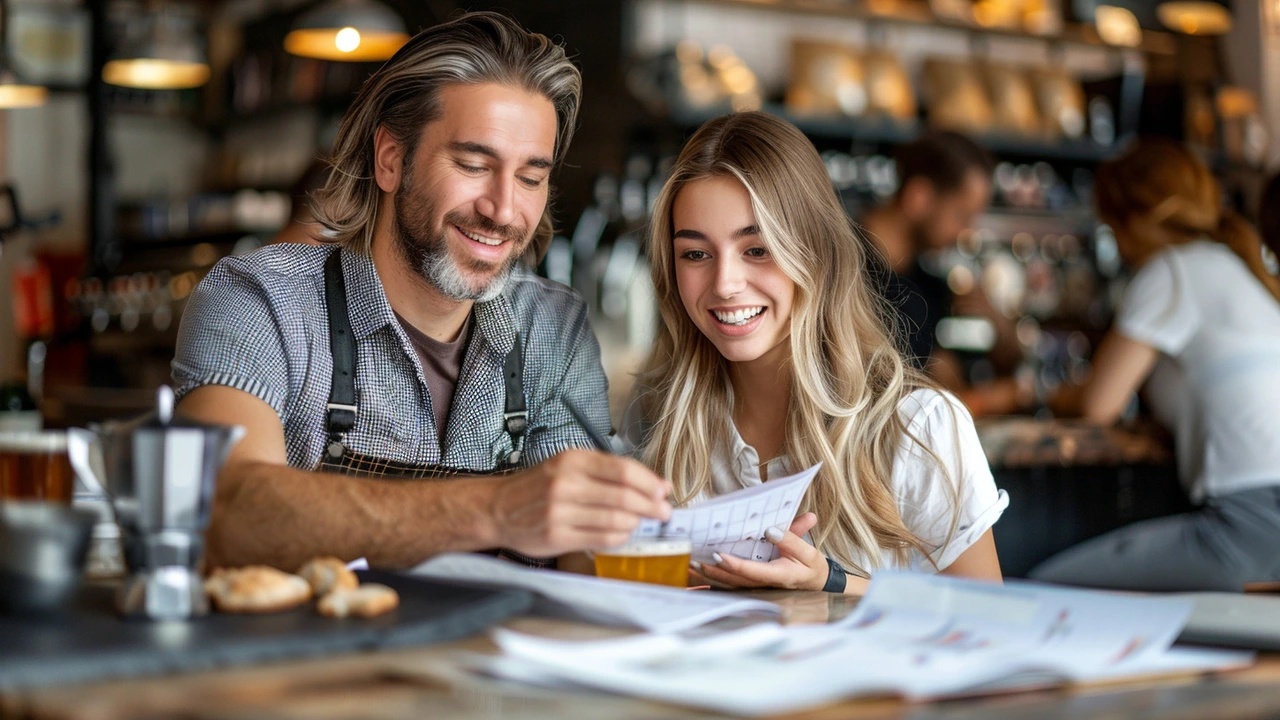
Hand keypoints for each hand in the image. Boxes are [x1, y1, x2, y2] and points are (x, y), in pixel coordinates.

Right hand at [490, 449, 671, 557]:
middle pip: (624, 496)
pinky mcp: (557, 537)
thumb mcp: (567, 466)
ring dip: (636, 522)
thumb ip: (605, 472)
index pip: (623, 470)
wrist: (497, 508)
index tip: (664, 490)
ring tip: (641, 522)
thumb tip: (653, 485)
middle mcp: (565, 484)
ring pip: (615, 520)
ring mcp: (560, 512)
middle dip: (651, 506)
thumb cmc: (538, 486)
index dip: (649, 482)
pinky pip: (601, 539)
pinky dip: (620, 537)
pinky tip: (623, 533)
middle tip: (664, 512)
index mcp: (572, 461)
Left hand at [690, 512, 827, 590]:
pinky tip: (696, 571)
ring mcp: (756, 585)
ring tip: (689, 565)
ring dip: (708, 576)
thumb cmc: (810, 566)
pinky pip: (729, 582)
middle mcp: (763, 583)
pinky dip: (712, 578)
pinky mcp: (751, 583)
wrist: (814, 581)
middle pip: (733, 580)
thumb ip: (792, 539)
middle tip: (694, 560)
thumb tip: (771, 530)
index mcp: (778, 576)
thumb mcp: (808, 552)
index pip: (751, 572)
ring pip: (728, 583)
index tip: (718, 555)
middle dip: (713, 571)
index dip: (734, 565)